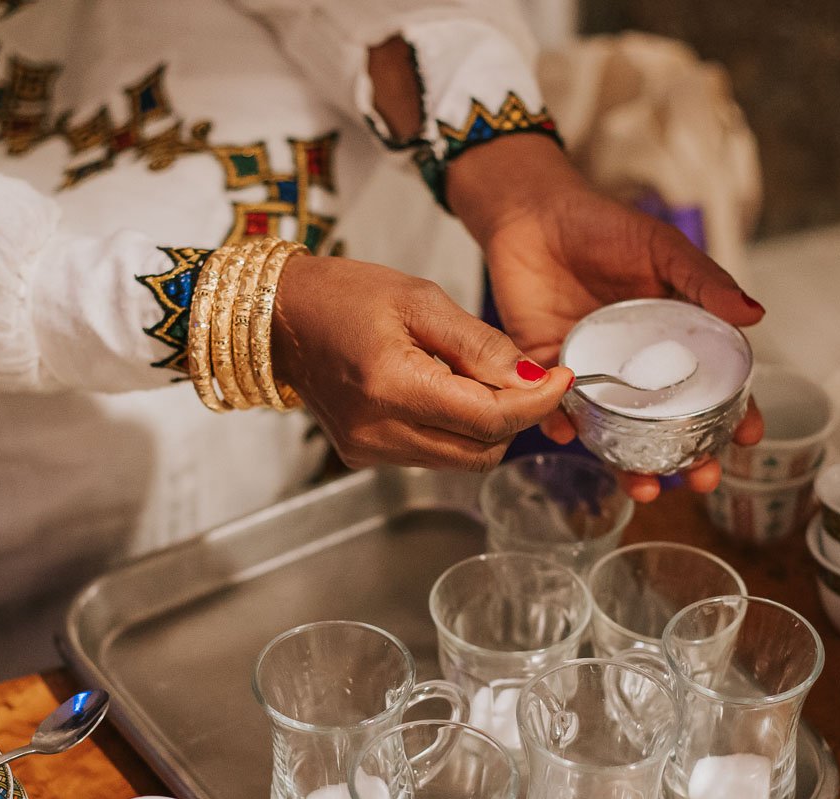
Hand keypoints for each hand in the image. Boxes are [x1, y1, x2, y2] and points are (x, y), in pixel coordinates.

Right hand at [271, 254, 571, 471]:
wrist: (279, 318)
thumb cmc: (344, 296)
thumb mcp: (420, 299)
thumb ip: (480, 344)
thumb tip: (532, 378)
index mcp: (393, 386)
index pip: (490, 419)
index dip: (537, 403)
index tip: (560, 378)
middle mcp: (380, 432)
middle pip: (483, 450)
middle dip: (514, 416)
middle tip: (519, 374)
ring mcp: (371, 451)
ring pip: (462, 460)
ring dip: (485, 425)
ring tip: (473, 378)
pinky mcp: (365, 458)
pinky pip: (433, 456)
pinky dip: (453, 430)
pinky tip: (441, 392)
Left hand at [448, 136, 765, 500]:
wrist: (532, 213)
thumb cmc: (602, 226)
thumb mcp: (661, 249)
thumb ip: (703, 282)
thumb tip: (756, 315)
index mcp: (671, 340)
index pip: (710, 386)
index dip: (733, 415)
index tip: (749, 439)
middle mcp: (634, 366)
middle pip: (666, 424)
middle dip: (687, 459)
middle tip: (702, 479)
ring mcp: (592, 372)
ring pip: (615, 432)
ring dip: (630, 464)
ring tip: (645, 486)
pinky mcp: (544, 369)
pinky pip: (552, 409)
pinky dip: (560, 425)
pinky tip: (569, 434)